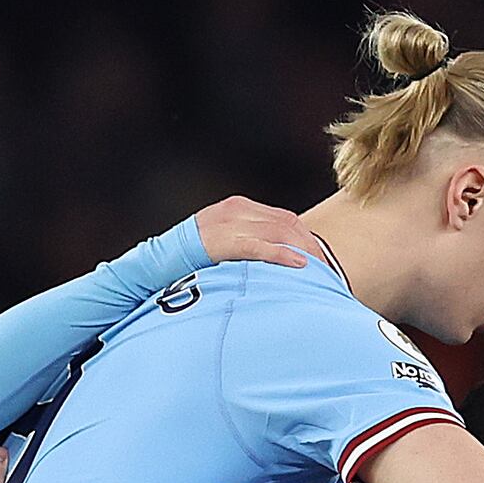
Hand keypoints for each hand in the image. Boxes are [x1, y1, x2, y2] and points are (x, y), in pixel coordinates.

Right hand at [193, 196, 326, 271]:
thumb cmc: (189, 262)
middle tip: (329, 271)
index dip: (306, 238)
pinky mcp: (221, 239)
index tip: (322, 260)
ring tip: (320, 273)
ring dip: (303, 252)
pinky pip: (259, 245)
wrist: (155, 262)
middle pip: (287, 223)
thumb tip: (276, 264)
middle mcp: (236, 210)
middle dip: (310, 246)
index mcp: (238, 208)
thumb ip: (246, 247)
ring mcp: (228, 222)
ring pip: (278, 232)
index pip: (283, 219)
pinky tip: (299, 266)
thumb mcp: (221, 245)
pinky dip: (282, 254)